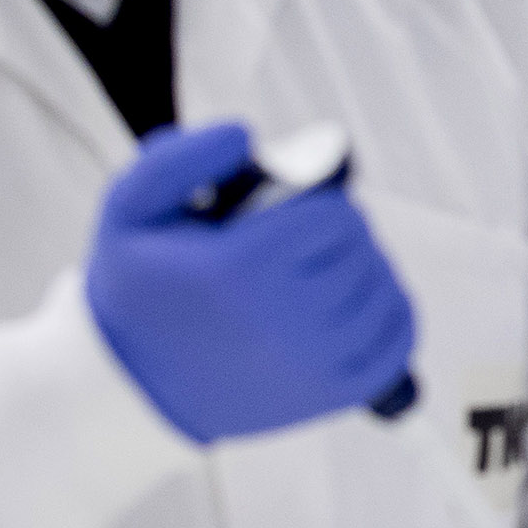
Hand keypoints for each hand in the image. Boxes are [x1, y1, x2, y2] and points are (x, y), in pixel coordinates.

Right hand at [85, 122, 415, 444]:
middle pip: (361, 247)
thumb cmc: (141, 287)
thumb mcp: (129, 209)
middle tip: (302, 242)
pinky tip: (356, 301)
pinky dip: (389, 311)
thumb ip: (178, 158)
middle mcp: (283, 320)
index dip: (321, 202)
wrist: (136, 385)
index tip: (295, 211)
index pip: (336, 214)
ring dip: (362, 268)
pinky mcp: (335, 394)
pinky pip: (399, 338)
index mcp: (238, 270)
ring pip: (383, 287)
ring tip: (319, 270)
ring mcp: (314, 362)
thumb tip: (246, 134)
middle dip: (338, 234)